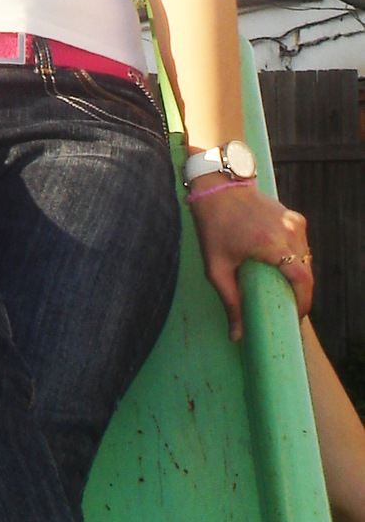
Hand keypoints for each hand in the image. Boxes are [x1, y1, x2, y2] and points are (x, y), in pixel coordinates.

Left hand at [189, 184, 312, 340]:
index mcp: (273, 244)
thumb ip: (229, 301)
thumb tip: (236, 335)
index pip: (302, 280)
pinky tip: (281, 267)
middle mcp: (289, 231)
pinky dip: (296, 259)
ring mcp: (294, 221)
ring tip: (283, 289)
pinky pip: (301, 244)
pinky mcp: (292, 216)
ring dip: (299, 275)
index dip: (304, 303)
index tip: (295, 318)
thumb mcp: (217, 267)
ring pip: (306, 257)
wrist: (217, 186)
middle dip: (301, 293)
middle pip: (307, 271)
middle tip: (287, 307)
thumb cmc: (214, 225)